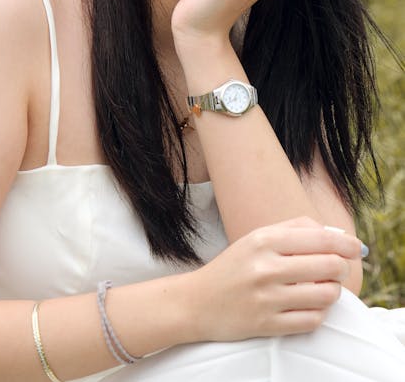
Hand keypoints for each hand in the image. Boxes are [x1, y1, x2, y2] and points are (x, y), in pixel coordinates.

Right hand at [190, 217, 360, 341]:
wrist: (198, 302)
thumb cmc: (234, 267)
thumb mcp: (257, 238)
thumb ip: (294, 229)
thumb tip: (335, 232)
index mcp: (264, 240)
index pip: (321, 238)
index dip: (346, 242)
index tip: (356, 247)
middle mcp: (265, 268)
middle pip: (328, 265)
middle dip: (342, 267)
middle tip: (339, 269)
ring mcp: (267, 299)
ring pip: (325, 295)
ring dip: (333, 292)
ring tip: (325, 288)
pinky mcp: (267, 325)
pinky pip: (312, 320)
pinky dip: (319, 313)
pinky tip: (311, 306)